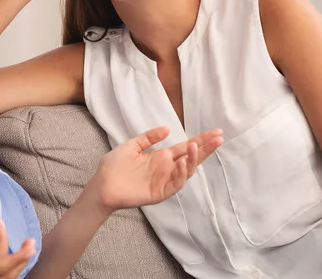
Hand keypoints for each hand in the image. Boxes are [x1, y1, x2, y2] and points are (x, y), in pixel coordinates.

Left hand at [89, 127, 223, 210]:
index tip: (216, 132)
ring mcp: (165, 181)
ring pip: (186, 170)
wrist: (102, 185)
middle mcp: (167, 168)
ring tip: (195, 145)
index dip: (201, 140)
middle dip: (206, 148)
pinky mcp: (160, 192)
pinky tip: (182, 162)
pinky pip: (175, 184)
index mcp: (162, 157)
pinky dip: (181, 174)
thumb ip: (149, 137)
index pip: (185, 147)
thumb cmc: (114, 166)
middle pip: (191, 157)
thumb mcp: (132, 145)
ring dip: (193, 158)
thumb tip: (168, 128)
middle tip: (219, 137)